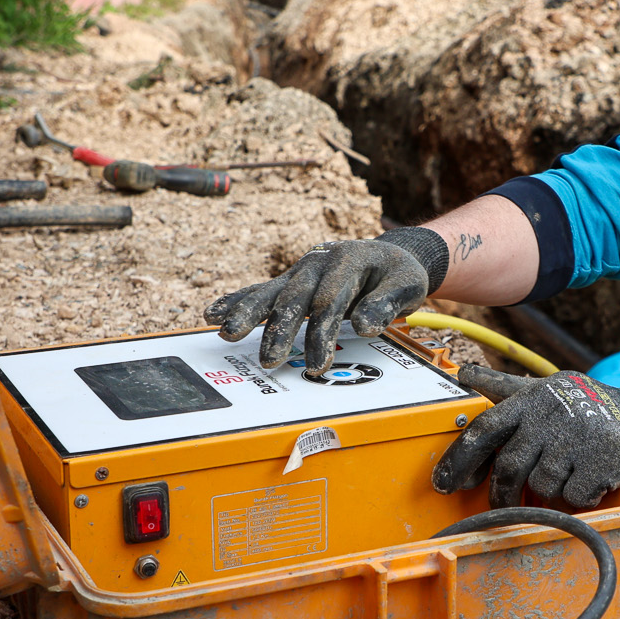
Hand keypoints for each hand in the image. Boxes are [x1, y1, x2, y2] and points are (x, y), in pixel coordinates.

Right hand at [208, 230, 443, 370]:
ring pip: (270, 292)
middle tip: (270, 361)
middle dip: (280, 330)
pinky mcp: (290, 281)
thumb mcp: (406, 285)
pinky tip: (213, 313)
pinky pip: (261, 290)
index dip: (322, 334)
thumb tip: (365, 325)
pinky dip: (237, 301)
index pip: (330, 301)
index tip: (319, 365)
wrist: (388, 254)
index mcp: (348, 260)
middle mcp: (318, 262)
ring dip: (247, 313)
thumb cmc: (397, 274)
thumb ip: (386, 303)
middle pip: (294, 297)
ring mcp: (300, 271)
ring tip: (226, 333)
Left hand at [432, 365, 619, 508]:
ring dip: (552, 491)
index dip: (460, 458)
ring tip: (569, 476)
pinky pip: (575, 495)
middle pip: (510, 465)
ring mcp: (581, 434)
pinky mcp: (607, 455)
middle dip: (502, 491)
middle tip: (502, 503)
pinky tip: (594, 480)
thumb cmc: (591, 407)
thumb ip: (507, 389)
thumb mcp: (548, 390)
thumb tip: (465, 373)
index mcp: (534, 397)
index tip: (444, 484)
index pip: (486, 427)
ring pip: (542, 484)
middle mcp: (553, 412)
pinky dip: (582, 497)